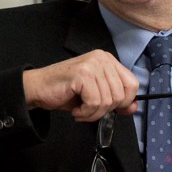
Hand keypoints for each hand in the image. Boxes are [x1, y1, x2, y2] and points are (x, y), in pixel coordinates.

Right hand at [23, 50, 138, 121]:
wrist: (38, 88)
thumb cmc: (66, 92)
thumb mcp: (96, 95)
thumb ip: (116, 99)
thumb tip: (134, 106)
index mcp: (108, 60)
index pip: (132, 83)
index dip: (126, 101)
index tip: (114, 110)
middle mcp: (102, 58)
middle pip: (121, 94)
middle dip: (105, 110)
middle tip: (89, 110)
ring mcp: (92, 64)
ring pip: (108, 101)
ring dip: (93, 113)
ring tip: (81, 110)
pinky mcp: (83, 74)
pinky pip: (95, 102)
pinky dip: (86, 112)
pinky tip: (76, 109)